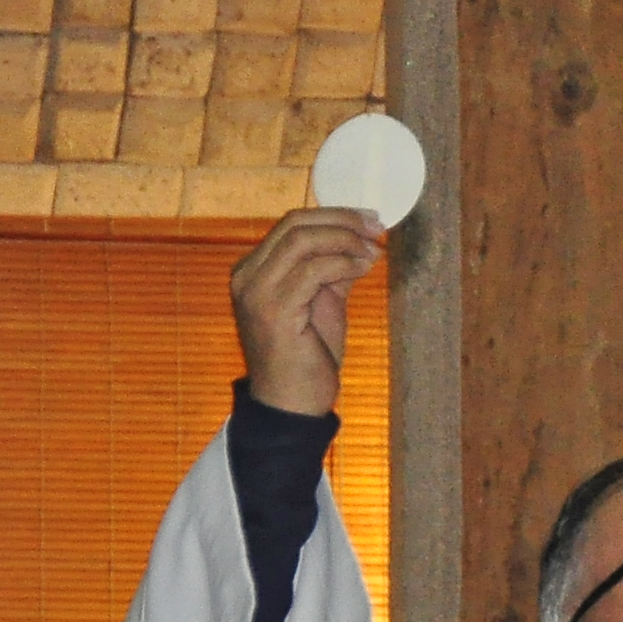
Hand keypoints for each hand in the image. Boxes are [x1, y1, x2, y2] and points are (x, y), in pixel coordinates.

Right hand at [230, 206, 386, 417]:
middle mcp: (246, 278)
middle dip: (341, 220)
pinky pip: (313, 269)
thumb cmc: (306, 359)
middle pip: (294, 224)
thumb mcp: (321, 303)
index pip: (290, 225)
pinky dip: (343, 262)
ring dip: (345, 239)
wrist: (292, 406)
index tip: (367, 220)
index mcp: (252, 272)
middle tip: (375, 227)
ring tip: (372, 250)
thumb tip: (358, 243)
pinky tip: (363, 267)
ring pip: (302, 240)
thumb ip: (332, 271)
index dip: (333, 215)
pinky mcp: (274, 310)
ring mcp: (256, 293)